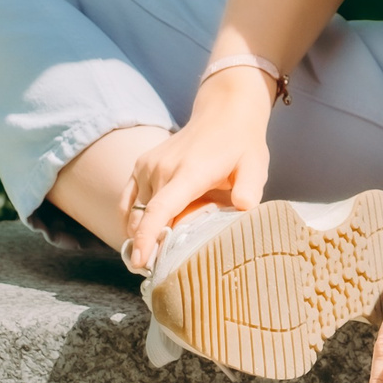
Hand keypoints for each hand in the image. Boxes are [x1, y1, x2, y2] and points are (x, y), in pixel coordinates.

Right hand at [119, 67, 275, 273]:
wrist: (224, 112)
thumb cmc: (241, 145)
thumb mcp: (255, 166)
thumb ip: (250, 189)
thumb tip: (244, 207)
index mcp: (189, 172)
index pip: (159, 209)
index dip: (147, 237)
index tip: (142, 261)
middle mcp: (162, 168)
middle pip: (146, 218)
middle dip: (149, 247)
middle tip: (162, 271)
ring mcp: (148, 165)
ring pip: (135, 213)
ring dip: (140, 235)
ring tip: (155, 255)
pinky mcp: (141, 164)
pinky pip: (127, 200)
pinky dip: (131, 220)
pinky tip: (140, 235)